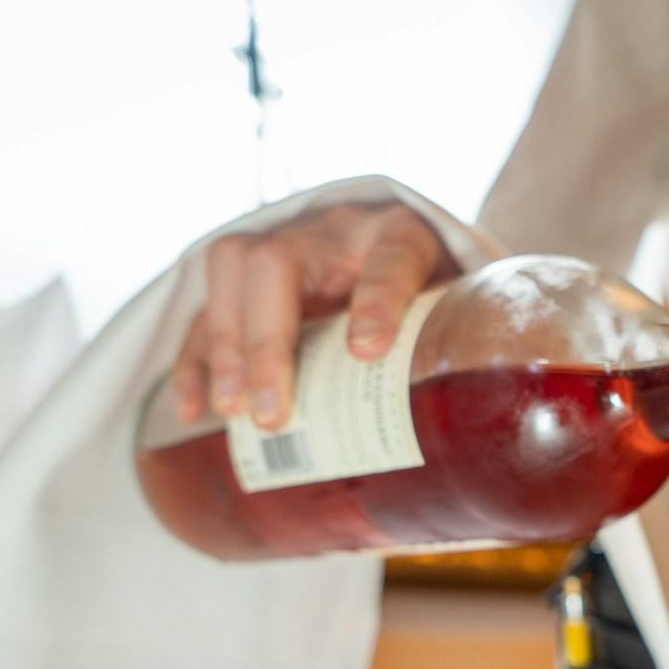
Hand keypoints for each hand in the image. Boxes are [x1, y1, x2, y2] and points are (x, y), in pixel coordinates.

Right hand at [172, 202, 455, 428]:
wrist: (406, 261)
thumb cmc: (433, 300)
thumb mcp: (456, 314)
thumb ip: (457, 349)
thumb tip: (473, 438)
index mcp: (400, 234)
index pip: (392, 256)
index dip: (378, 299)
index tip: (366, 351)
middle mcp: (334, 231)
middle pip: (280, 262)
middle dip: (268, 340)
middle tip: (271, 412)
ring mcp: (283, 245)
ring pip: (232, 272)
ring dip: (225, 347)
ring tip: (232, 410)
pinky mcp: (247, 279)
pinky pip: (205, 307)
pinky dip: (195, 361)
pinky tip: (196, 410)